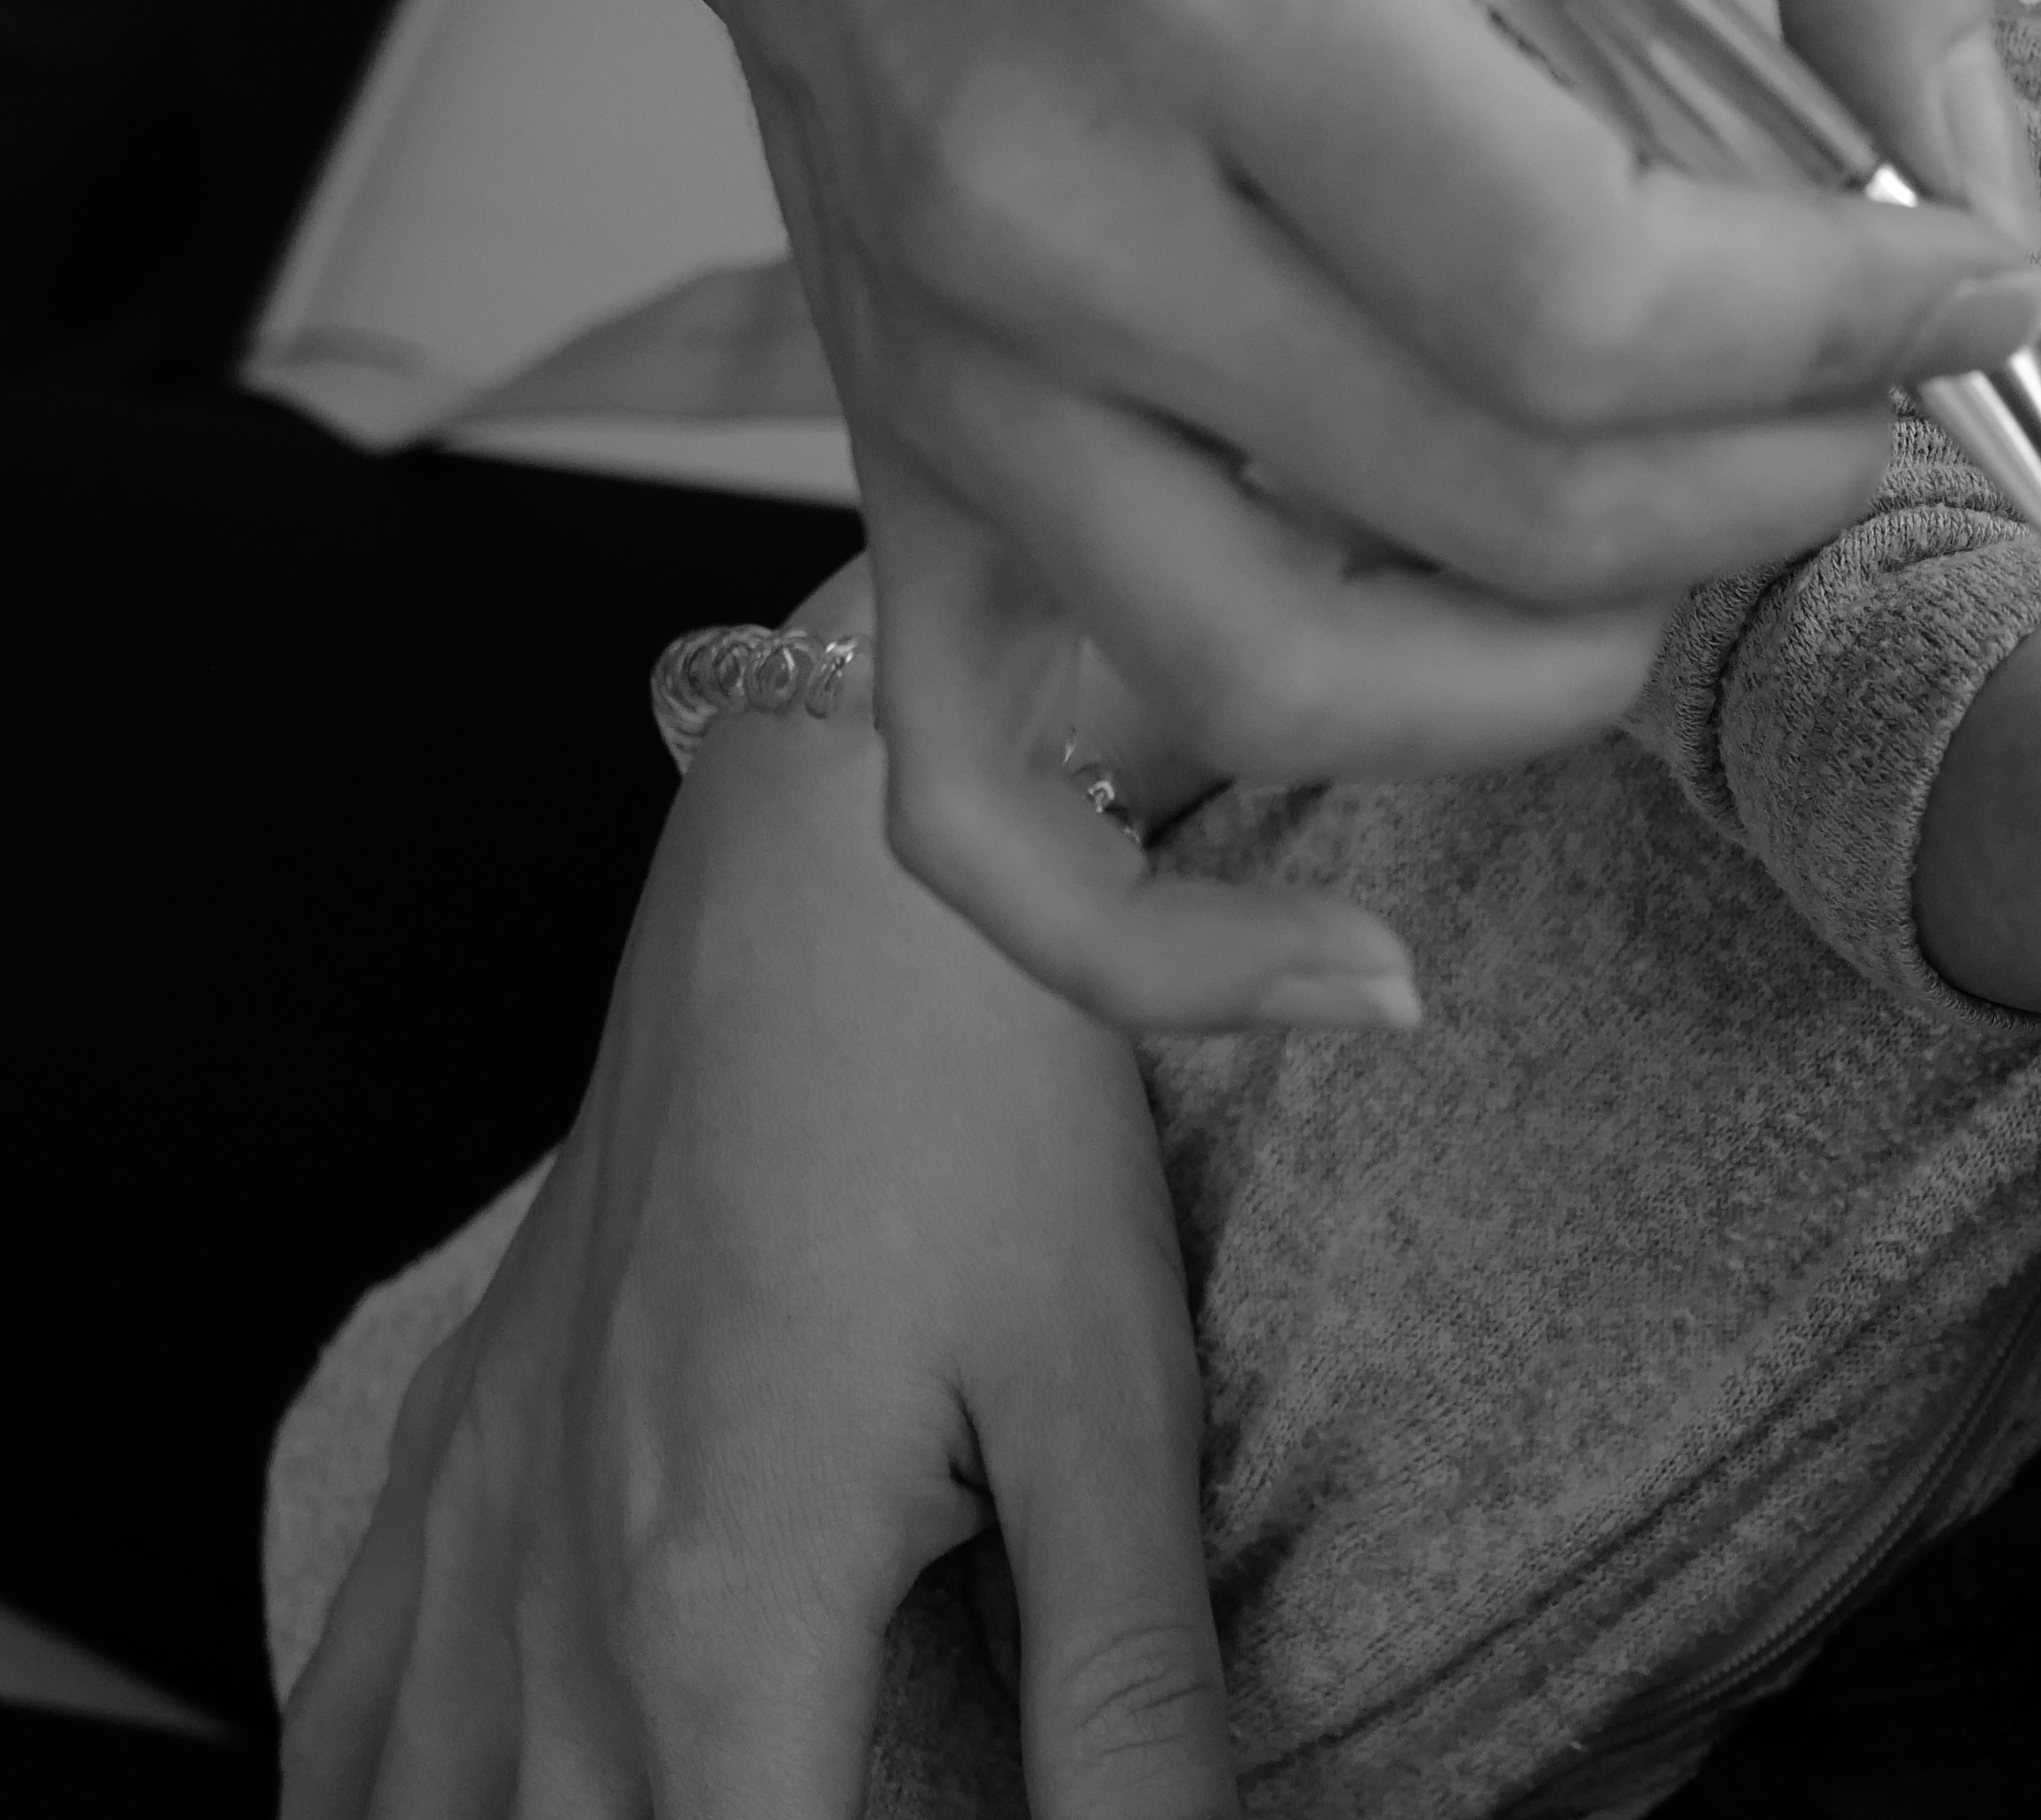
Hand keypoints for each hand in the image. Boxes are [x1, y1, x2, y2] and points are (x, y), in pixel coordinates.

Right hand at [282, 564, 1237, 1817]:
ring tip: (711, 1800)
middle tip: (846, 1794)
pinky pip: (342, 1717)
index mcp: (719, 1622)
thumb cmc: (984, 1118)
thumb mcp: (1105, 1410)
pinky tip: (492, 1801)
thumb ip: (1128, 1688)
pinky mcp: (455, 1450)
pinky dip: (392, 1798)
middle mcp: (555, 1611)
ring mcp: (476, 1532)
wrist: (830, 881)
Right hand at [619, 0, 2040, 1028]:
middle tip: (1870, 398)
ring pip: (1299, 688)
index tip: (1975, 275)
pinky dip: (1174, 951)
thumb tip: (1981, 174)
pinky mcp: (900, 492)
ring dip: (1568, 670)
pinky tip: (1364, 980)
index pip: (1592, 294)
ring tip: (1689, 548)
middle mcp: (1058, 209)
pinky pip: (987, 819)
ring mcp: (955, 388)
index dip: (1847, 326)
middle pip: (1503, 503)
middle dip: (1773, 481)